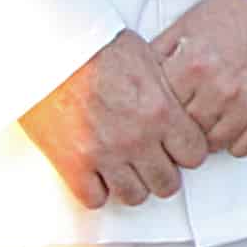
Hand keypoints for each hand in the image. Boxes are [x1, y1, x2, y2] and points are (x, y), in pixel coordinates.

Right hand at [18, 32, 209, 209]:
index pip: (194, 154)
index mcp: (161, 110)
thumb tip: (180, 103)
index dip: (187, 153)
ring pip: (134, 196)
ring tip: (126, 170)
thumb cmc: (97, 46)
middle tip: (153, 163)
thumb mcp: (148, 59)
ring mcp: (105, 154)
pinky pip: (94, 199)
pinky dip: (97, 190)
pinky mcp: (73, 163)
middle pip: (167, 183)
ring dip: (132, 185)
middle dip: (163, 174)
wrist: (53, 49)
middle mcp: (137, 137)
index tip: (179, 149)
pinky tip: (97, 174)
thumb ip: (166, 91)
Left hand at [150, 0, 246, 160]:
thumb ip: (159, 54)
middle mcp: (220, 88)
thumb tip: (135, 79)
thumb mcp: (188, 24)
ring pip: (213, 144)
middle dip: (184, 127)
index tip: (163, 114)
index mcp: (193, 67)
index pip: (162, 114)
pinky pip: (245, 147)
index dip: (160, 115)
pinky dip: (237, 140)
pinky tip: (234, 122)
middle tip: (188, 117)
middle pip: (185, 133)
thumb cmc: (239, 11)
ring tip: (211, 118)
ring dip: (209, 135)